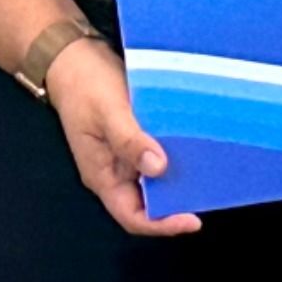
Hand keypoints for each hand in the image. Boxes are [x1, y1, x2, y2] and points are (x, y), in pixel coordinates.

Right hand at [49, 40, 198, 235]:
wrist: (73, 57)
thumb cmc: (86, 87)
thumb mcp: (108, 113)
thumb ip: (130, 141)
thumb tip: (159, 168)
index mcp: (103, 177)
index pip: (133, 217)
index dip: (161, 224)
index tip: (192, 219)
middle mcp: (114, 172)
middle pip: (147, 202)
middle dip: (175, 203)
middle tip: (208, 193)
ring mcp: (123, 155)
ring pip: (153, 179)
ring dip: (177, 178)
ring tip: (208, 172)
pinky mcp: (133, 137)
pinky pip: (155, 155)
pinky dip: (174, 155)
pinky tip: (194, 146)